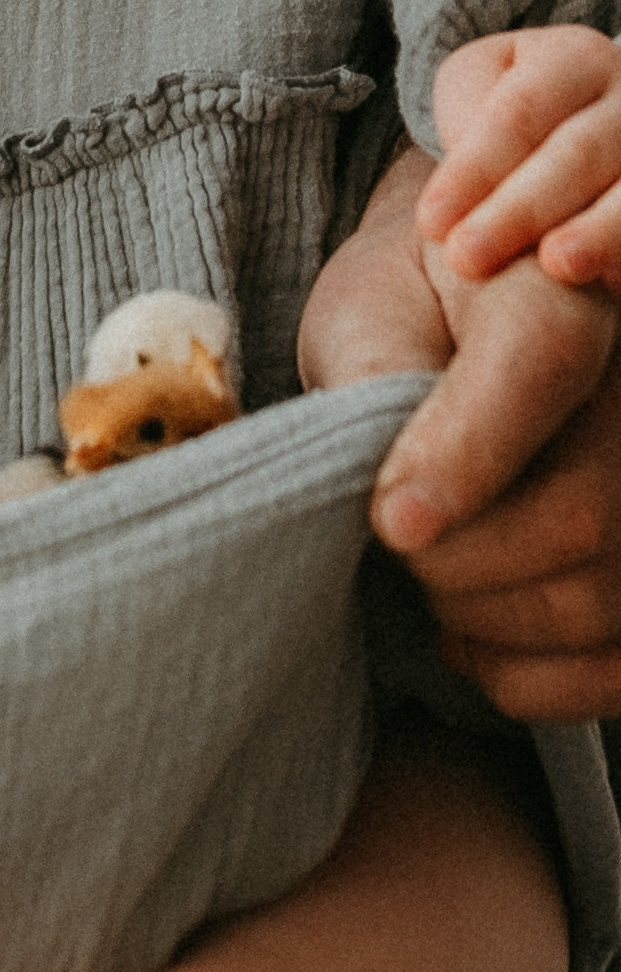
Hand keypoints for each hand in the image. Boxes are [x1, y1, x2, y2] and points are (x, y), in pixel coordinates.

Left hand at [303, 146, 620, 716]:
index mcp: (568, 295)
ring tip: (424, 570)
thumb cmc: (410, 313)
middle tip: (388, 538)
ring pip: (596, 601)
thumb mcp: (374, 309)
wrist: (469, 315)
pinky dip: (527, 676)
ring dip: (480, 617)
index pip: (539, 368)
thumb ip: (379, 376)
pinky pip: (617, 667)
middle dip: (453, 559)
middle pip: (581, 516)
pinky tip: (466, 631)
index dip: (460, 462)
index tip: (390, 521)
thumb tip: (399, 508)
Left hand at [417, 25, 620, 291]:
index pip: (519, 112)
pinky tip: (605, 283)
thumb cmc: (518, 114)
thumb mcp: (482, 87)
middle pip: (576, 153)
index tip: (431, 222)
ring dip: (596, 232)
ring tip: (556, 266)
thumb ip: (469, 115)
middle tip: (466, 258)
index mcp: (574, 59)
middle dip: (519, 208)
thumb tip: (466, 174)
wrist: (587, 121)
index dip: (475, 168)